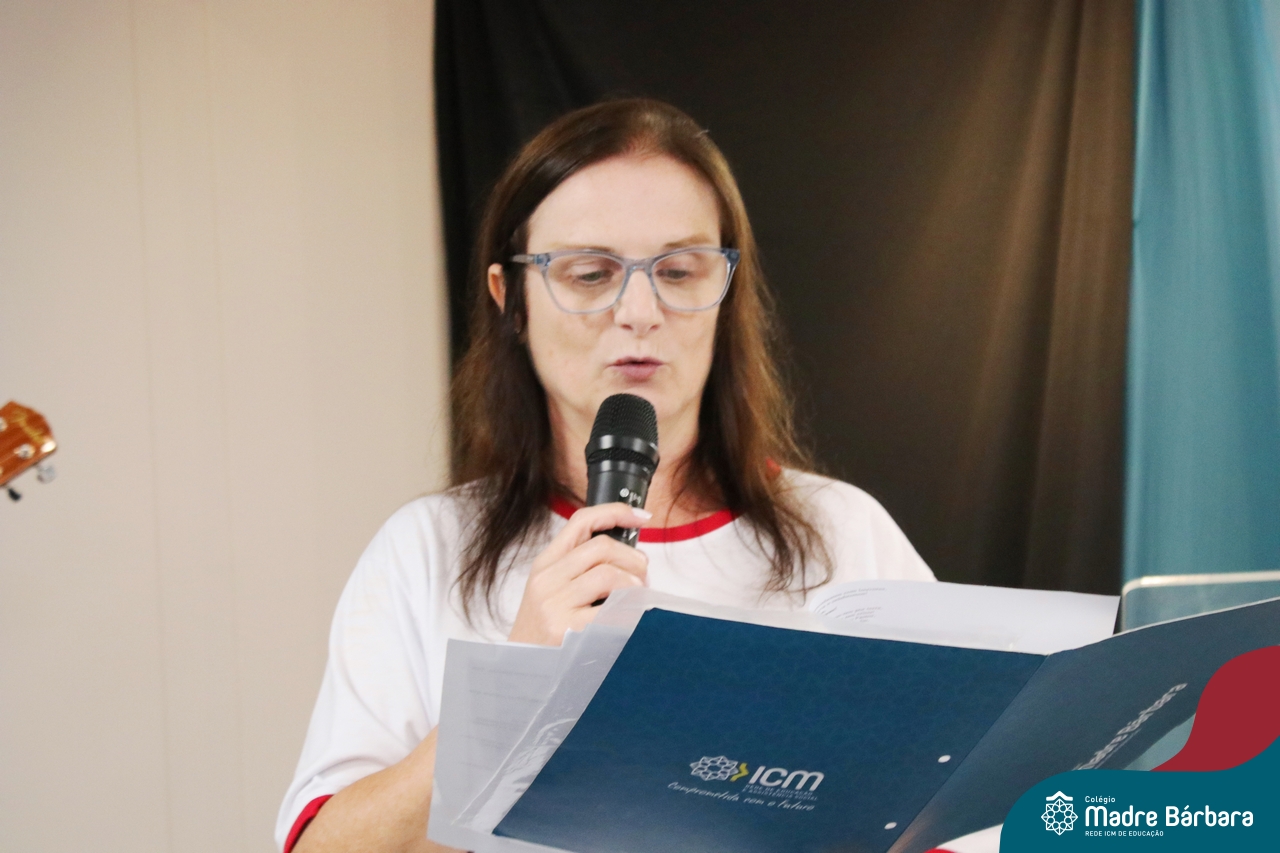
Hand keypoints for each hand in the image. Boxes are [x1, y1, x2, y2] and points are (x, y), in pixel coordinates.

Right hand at [508, 502, 650, 645]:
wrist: (522, 673)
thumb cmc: (545, 635)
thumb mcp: (551, 593)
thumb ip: (580, 570)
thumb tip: (631, 555)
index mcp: (545, 565)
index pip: (581, 521)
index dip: (615, 512)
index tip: (641, 517)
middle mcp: (547, 580)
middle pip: (603, 547)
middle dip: (634, 560)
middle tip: (642, 580)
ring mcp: (555, 604)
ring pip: (609, 575)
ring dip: (634, 586)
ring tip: (635, 601)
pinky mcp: (567, 629)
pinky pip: (612, 610)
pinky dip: (630, 612)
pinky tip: (629, 620)